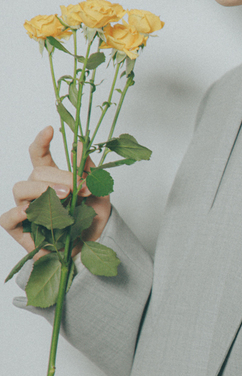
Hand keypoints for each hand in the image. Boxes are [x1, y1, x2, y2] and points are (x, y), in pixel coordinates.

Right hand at [0, 126, 110, 252]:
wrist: (94, 247)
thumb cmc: (93, 219)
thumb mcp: (98, 192)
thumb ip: (88, 169)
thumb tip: (80, 144)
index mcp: (52, 178)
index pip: (40, 155)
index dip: (41, 141)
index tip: (50, 129)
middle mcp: (36, 191)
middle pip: (36, 172)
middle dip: (59, 177)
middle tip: (78, 190)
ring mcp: (25, 209)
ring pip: (20, 188)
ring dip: (42, 189)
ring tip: (63, 198)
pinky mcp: (19, 230)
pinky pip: (7, 217)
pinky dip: (18, 212)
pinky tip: (33, 212)